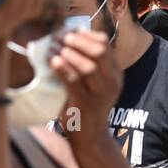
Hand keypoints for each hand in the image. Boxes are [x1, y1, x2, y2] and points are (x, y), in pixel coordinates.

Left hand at [49, 28, 119, 148]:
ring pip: (88, 67)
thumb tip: (68, 35)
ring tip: (55, 48)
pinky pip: (74, 82)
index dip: (86, 34)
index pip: (105, 44)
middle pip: (99, 52)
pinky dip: (62, 69)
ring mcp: (101, 95)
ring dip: (69, 54)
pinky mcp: (87, 105)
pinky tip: (53, 61)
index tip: (70, 30)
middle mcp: (112, 82)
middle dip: (78, 41)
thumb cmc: (87, 104)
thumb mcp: (94, 82)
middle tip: (62, 37)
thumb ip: (88, 62)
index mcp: (115, 73)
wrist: (90, 137)